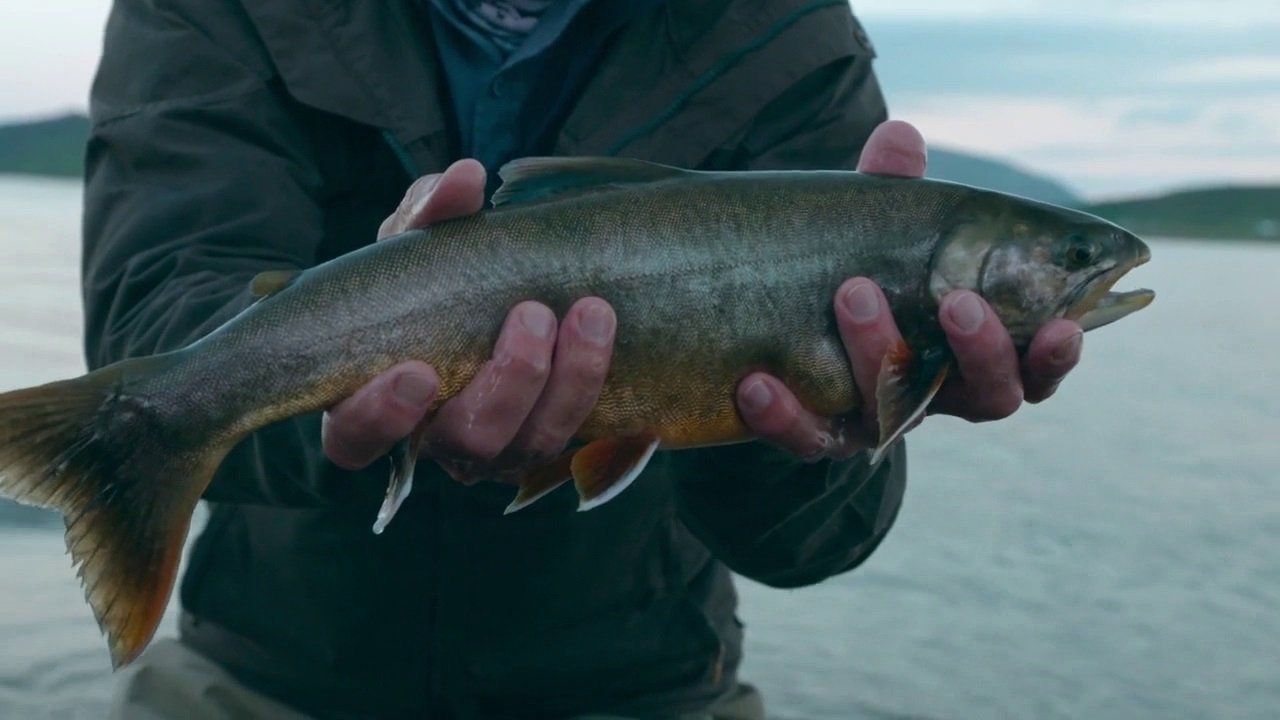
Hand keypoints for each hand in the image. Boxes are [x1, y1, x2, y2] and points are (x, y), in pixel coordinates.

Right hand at [323, 160, 617, 482]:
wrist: (480, 294)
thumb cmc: (422, 278)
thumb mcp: (414, 239)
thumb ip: (429, 212)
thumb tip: (466, 177)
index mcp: (369, 404)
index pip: (354, 440)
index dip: (381, 418)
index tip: (417, 372)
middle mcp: (433, 439)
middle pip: (466, 444)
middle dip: (507, 384)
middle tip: (533, 315)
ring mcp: (493, 448)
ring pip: (528, 445)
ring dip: (568, 382)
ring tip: (591, 312)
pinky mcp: (543, 436)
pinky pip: (574, 431)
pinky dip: (592, 380)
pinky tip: (605, 327)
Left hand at [737, 120, 1083, 458]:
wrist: (779, 320)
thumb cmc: (860, 268)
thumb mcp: (877, 228)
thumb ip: (893, 192)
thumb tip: (898, 136)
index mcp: (978, 346)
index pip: (1036, 363)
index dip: (1056, 355)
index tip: (1064, 327)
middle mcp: (941, 392)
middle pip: (986, 396)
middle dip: (980, 351)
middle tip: (957, 300)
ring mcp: (882, 418)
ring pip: (897, 412)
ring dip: (881, 355)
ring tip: (853, 292)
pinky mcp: (820, 434)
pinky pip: (809, 438)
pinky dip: (784, 416)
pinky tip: (756, 382)